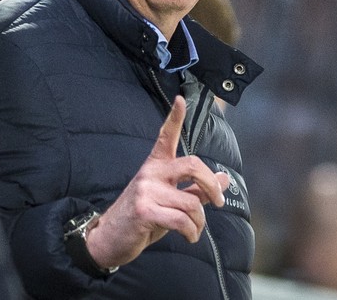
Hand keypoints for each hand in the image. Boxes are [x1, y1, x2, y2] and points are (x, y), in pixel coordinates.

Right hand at [85, 95, 229, 268]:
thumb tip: (225, 178)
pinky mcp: (145, 211)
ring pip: (192, 202)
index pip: (166, 135)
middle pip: (193, 165)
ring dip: (200, 222)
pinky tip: (188, 236)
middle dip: (212, 185)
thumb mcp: (171, 199)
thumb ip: (197, 188)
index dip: (174, 117)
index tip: (180, 99)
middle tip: (218, 201)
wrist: (111, 236)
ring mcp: (147, 190)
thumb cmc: (144, 215)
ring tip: (194, 230)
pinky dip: (192, 233)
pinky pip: (182, 221)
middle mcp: (151, 172)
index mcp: (156, 165)